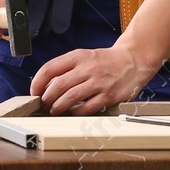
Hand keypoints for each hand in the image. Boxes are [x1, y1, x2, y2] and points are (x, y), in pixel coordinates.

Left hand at [31, 44, 157, 114]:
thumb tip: (45, 86)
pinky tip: (74, 112)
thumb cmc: (105, 61)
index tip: (35, 92)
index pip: (50, 68)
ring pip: (70, 98)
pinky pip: (87, 108)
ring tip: (55, 110)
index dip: (38, 83)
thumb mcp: (85, 57)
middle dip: (46, 98)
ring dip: (58, 107)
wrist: (134, 59)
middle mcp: (88, 68)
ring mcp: (99, 82)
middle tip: (45, 104)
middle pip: (57, 85)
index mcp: (78, 56)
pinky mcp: (109, 95)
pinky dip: (76, 112)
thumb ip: (67, 68)